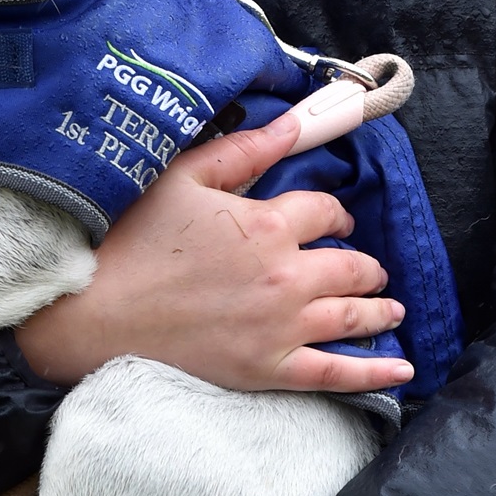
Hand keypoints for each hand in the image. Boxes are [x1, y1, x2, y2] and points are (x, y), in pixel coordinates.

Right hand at [16, 108, 411, 394]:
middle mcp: (286, 275)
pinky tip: (401, 369)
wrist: (95, 312)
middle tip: (369, 269)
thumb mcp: (184, 177)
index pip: (326, 211)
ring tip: (392, 309)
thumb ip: (246, 150)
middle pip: (351, 266)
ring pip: (353, 316)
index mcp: (267, 224)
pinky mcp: (269, 370)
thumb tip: (296, 122)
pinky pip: (337, 373)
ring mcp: (282, 327)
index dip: (335, 213)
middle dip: (366, 265)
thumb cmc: (133, 239)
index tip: (334, 220)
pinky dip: (376, 373)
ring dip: (380, 310)